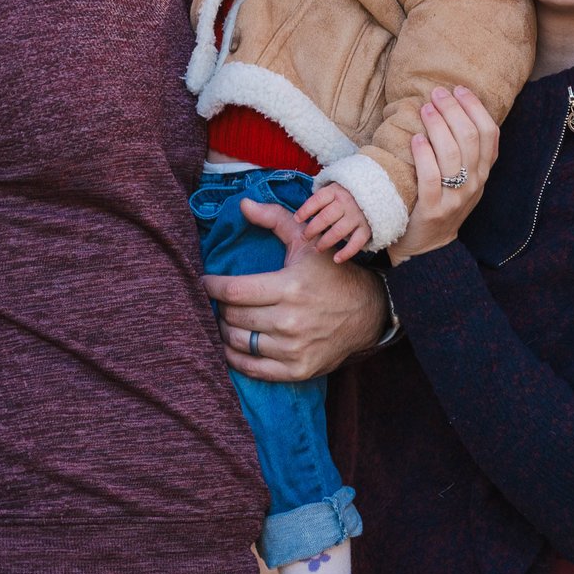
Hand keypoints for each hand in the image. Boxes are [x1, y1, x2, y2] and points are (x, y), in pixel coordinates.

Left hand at [203, 200, 386, 380]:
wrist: (367, 313)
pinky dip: (236, 359)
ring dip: (225, 331)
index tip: (206, 283)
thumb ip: (274, 219)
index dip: (211, 287)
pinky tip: (231, 347)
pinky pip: (253, 368)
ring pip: (239, 342)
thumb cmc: (331, 274)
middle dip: (219, 308)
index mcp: (289, 287)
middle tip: (218, 302)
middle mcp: (290, 321)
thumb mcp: (306, 242)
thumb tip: (243, 204)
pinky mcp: (298, 369)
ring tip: (225, 320)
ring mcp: (294, 348)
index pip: (233, 291)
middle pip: (233, 317)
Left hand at [293, 183, 372, 262]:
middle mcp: (346, 202)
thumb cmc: (348, 193)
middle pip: (325, 218)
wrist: (377, 193)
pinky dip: (346, 252)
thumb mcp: (335, 188)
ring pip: (338, 231)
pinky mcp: (367, 228)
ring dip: (325, 242)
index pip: (317, 200)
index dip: (305, 210)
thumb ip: (321, 197)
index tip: (296, 220)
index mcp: (335, 191)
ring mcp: (357, 216)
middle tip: (304, 237)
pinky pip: (356, 243)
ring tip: (317, 248)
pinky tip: (336, 259)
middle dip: (312, 229)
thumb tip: (301, 213)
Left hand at [391, 86, 499, 262]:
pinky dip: (424, 155)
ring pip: (452, 154)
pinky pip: (432, 178)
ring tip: (426, 109)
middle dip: (454, 110)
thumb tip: (452, 108)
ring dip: (438, 126)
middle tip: (437, 93)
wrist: (429, 248)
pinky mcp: (434, 209)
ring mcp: (456, 198)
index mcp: (483, 172)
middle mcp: (474, 183)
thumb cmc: (443, 203)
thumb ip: (464, 151)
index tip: (459, 89)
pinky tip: (416, 139)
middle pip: (470, 138)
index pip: (489, 133)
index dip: (475, 108)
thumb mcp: (464, 179)